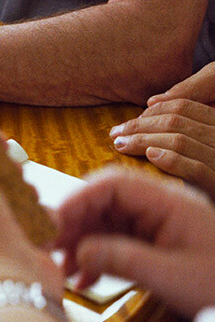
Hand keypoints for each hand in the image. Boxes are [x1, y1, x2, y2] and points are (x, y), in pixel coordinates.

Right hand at [55, 166, 214, 317]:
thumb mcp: (174, 278)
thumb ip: (125, 260)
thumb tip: (78, 251)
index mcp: (169, 201)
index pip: (113, 184)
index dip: (78, 198)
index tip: (53, 220)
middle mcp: (159, 206)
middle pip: (104, 201)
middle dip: (75, 222)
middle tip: (50, 246)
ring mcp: (156, 224)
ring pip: (106, 221)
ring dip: (81, 242)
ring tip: (64, 267)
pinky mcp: (155, 242)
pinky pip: (115, 240)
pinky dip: (96, 255)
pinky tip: (85, 276)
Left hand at [110, 63, 214, 199]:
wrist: (214, 217)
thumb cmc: (207, 178)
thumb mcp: (202, 145)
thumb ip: (185, 127)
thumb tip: (150, 103)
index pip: (184, 107)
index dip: (154, 110)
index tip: (132, 119)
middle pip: (176, 122)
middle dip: (140, 125)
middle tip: (116, 133)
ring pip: (179, 141)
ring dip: (143, 140)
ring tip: (121, 145)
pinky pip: (195, 168)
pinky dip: (170, 160)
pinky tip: (150, 157)